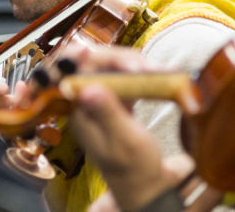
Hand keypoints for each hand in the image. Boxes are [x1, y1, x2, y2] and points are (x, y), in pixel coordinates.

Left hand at [65, 44, 186, 209]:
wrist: (150, 184)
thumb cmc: (135, 168)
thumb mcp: (123, 142)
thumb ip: (107, 114)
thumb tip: (87, 89)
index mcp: (79, 112)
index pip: (71, 74)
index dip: (78, 57)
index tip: (91, 50)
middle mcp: (87, 102)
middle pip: (94, 63)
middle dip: (120, 60)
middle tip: (148, 68)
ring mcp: (103, 98)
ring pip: (113, 66)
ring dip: (136, 64)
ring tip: (163, 72)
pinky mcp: (119, 98)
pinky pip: (128, 75)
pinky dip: (145, 73)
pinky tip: (163, 73)